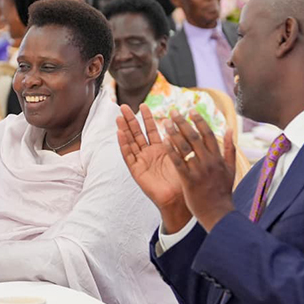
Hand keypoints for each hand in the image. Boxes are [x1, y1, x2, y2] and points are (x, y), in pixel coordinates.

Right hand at [116, 104, 190, 232]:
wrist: (179, 199)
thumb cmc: (184, 180)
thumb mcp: (183, 156)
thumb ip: (180, 141)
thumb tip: (183, 124)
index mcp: (160, 149)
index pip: (151, 130)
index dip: (147, 118)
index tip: (143, 105)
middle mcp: (149, 154)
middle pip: (137, 133)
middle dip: (131, 120)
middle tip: (123, 106)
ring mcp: (141, 162)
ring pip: (130, 142)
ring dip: (124, 129)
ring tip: (118, 117)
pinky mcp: (136, 171)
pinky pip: (128, 156)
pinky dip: (123, 145)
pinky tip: (119, 134)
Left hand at [164, 111, 236, 231]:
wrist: (218, 213)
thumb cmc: (223, 191)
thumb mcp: (231, 168)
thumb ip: (230, 148)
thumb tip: (230, 129)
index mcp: (218, 157)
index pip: (208, 134)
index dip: (199, 120)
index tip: (190, 110)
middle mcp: (209, 161)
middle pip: (194, 137)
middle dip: (183, 122)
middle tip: (173, 111)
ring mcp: (198, 170)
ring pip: (185, 147)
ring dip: (174, 133)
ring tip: (165, 122)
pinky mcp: (188, 180)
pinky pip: (178, 162)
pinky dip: (171, 150)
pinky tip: (163, 141)